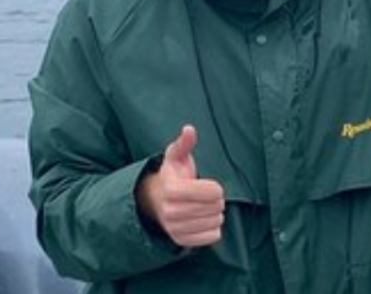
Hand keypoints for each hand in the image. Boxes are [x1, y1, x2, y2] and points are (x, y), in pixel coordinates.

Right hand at [136, 125, 225, 246]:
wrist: (154, 201)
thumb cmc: (172, 175)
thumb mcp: (176, 156)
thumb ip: (185, 143)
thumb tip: (189, 129)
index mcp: (172, 190)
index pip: (214, 192)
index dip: (215, 188)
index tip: (208, 186)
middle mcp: (170, 212)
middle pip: (216, 207)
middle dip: (216, 200)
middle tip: (205, 197)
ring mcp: (175, 228)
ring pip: (215, 222)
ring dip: (215, 214)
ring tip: (203, 207)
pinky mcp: (181, 241)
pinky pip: (212, 238)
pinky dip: (213, 229)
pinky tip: (203, 220)